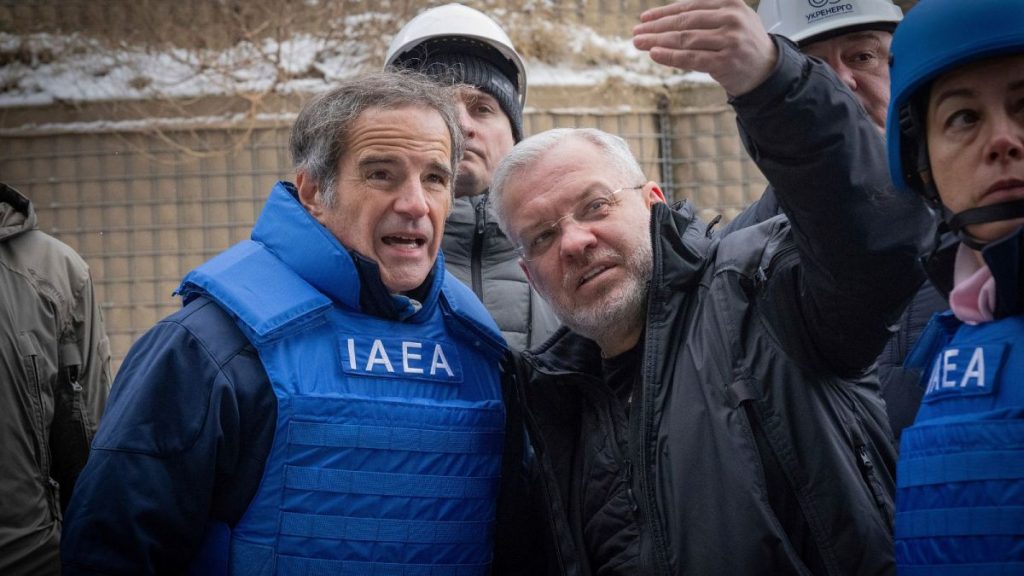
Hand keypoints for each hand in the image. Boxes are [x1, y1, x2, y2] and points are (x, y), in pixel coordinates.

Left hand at [633, 0, 777, 96]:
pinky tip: (655, 54)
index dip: (664, 12)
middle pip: (685, 22)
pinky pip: (691, 58)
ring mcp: (730, 40)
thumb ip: (705, 12)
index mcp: (730, 3)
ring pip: (685, 39)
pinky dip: (670, 56)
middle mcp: (731, 19)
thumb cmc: (742, 43)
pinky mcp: (726, 61)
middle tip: (636, 32)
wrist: (766, 69)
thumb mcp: (731, 18)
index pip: (689, 6)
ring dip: (658, 41)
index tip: (644, 18)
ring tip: (640, 43)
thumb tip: (665, 17)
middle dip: (656, 27)